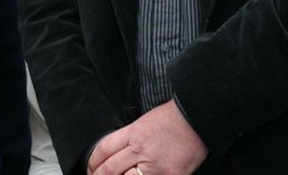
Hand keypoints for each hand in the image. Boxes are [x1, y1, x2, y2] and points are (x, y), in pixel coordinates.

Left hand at [87, 99, 207, 174]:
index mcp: (133, 133)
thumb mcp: (144, 122)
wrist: (196, 118)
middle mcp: (140, 150)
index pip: (103, 149)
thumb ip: (130, 138)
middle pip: (110, 169)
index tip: (91, 168)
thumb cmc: (172, 119)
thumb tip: (117, 153)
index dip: (93, 162)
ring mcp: (154, 166)